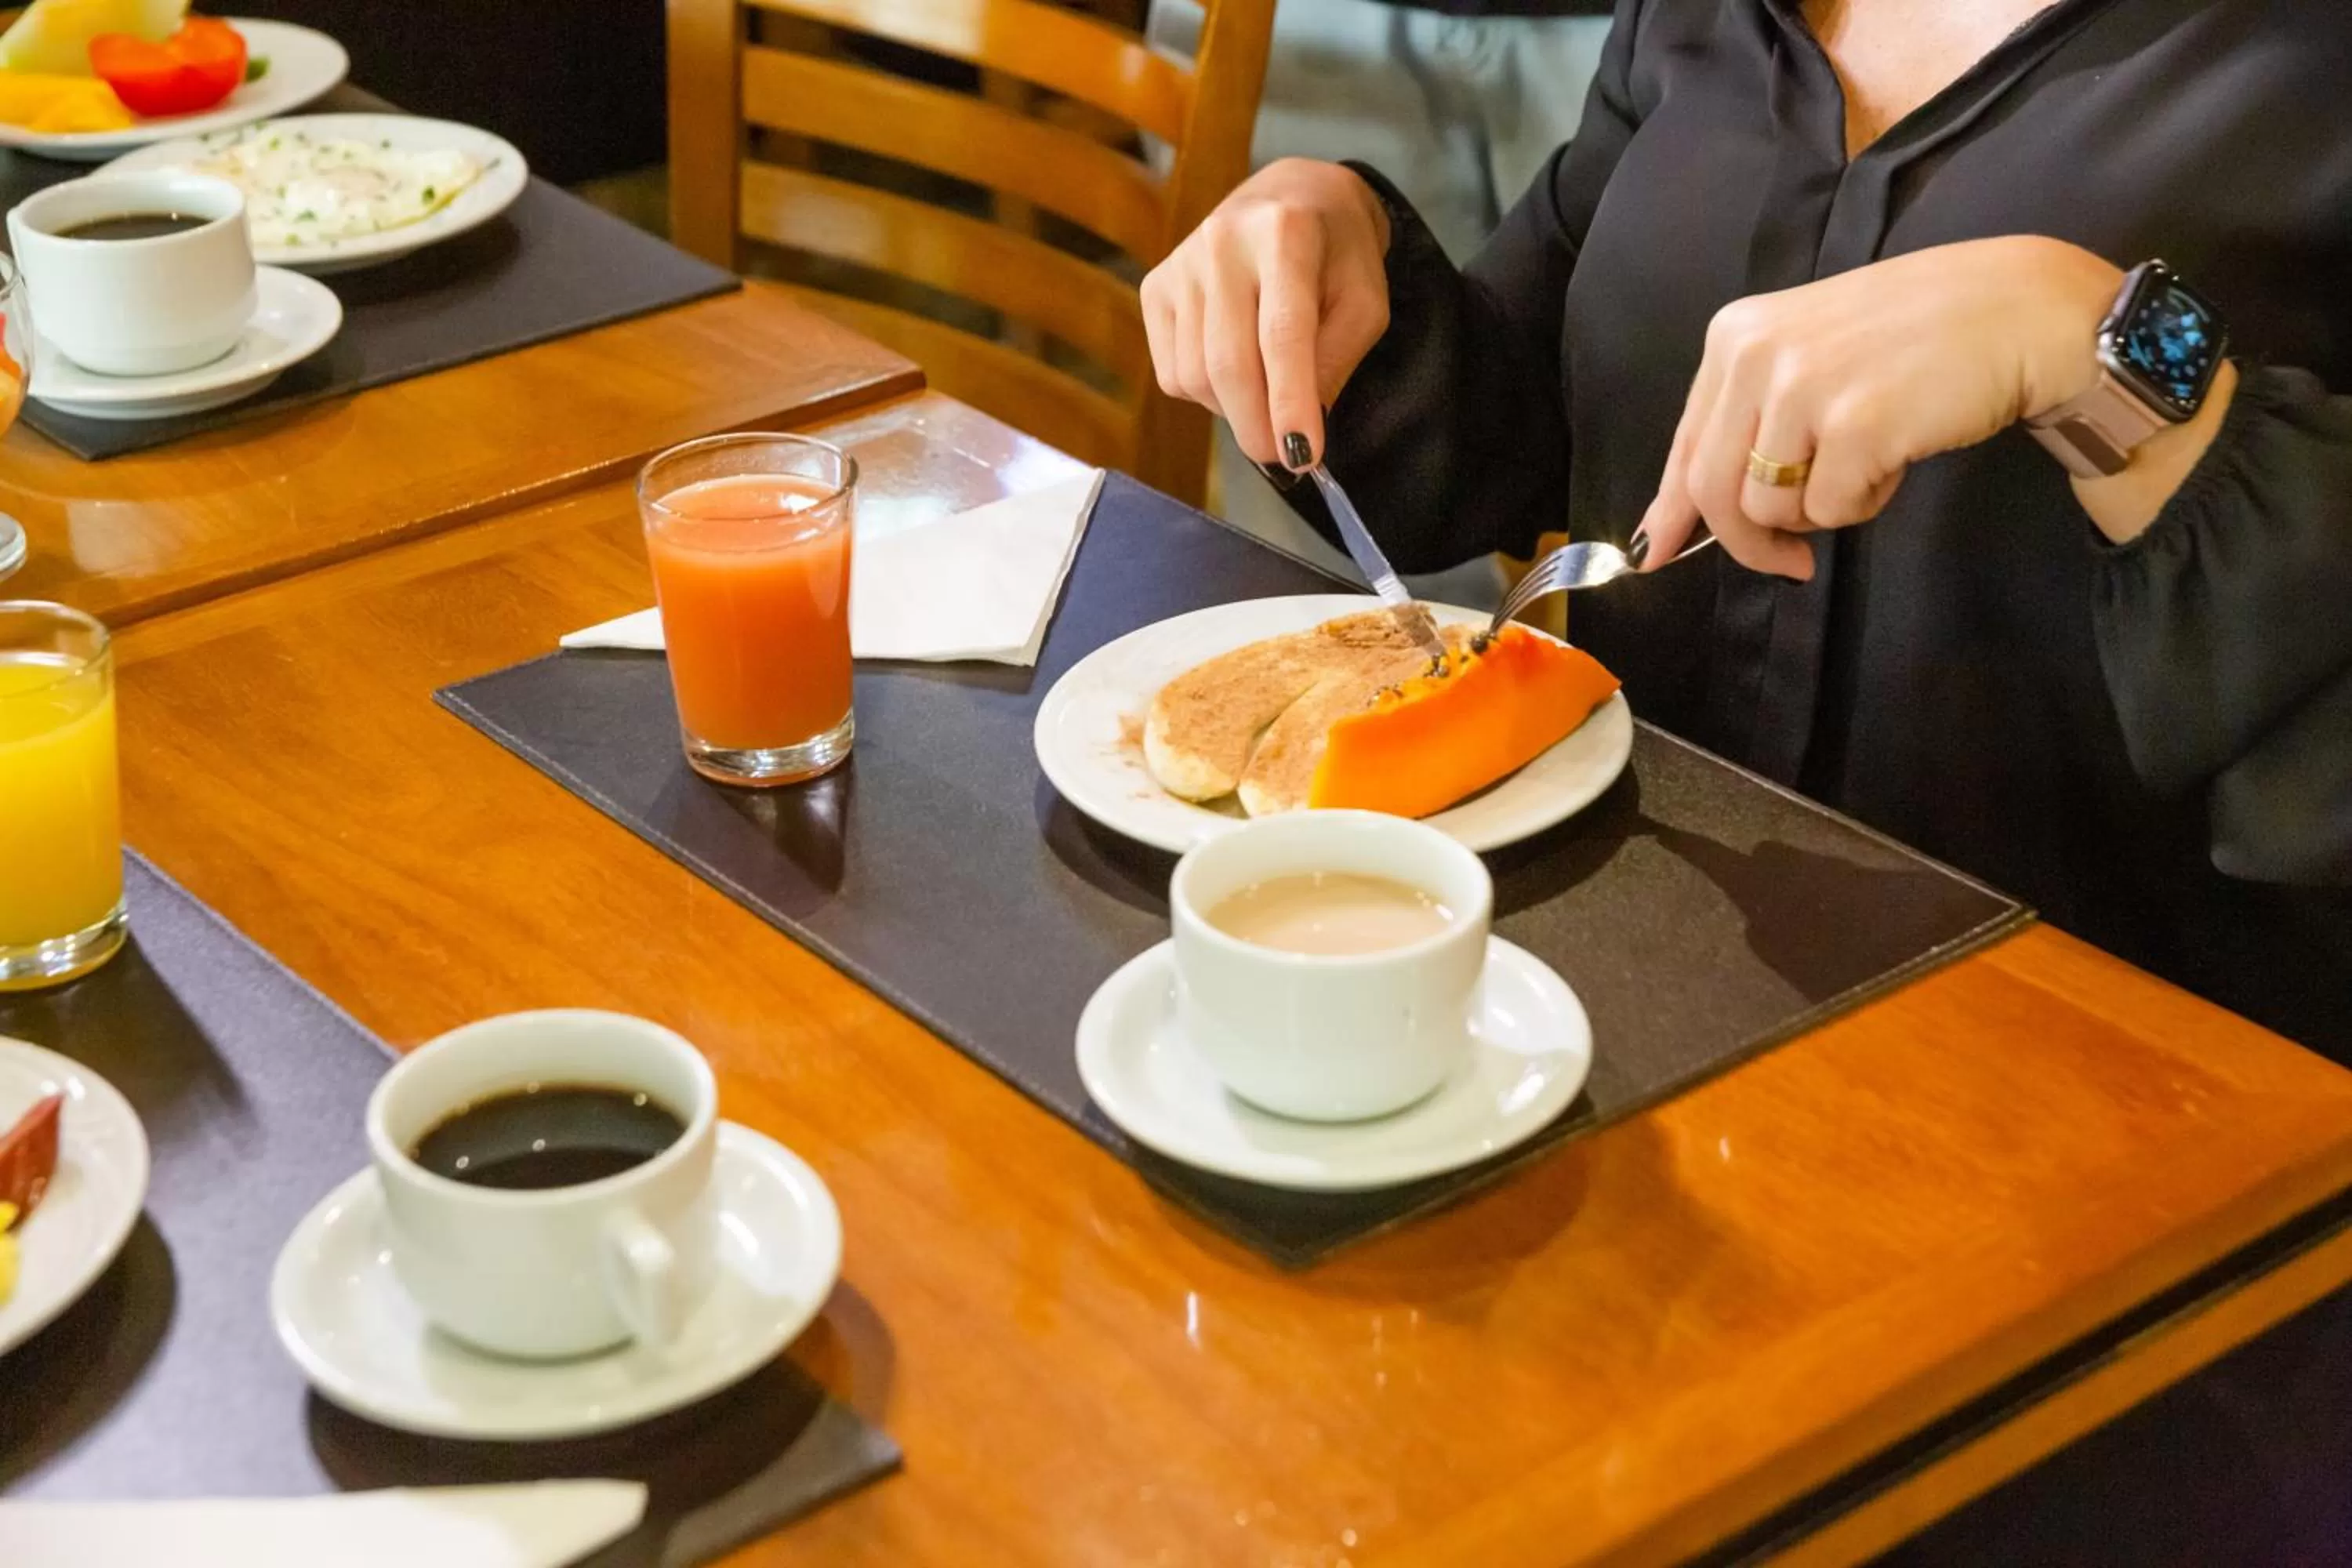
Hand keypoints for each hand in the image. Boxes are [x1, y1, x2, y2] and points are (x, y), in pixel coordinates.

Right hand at [1140, 158, 1392, 469]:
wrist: (1290, 196)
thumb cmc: (1337, 253)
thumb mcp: (1365, 300)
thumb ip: (1338, 359)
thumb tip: (1299, 427)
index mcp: (1285, 234)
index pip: (1283, 333)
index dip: (1290, 401)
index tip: (1302, 456)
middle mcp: (1222, 241)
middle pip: (1228, 362)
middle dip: (1256, 425)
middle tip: (1283, 458)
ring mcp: (1181, 263)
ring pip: (1195, 375)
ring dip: (1234, 409)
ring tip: (1266, 393)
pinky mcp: (1155, 286)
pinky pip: (1172, 372)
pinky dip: (1204, 393)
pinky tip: (1234, 368)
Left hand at [1639, 237, 2124, 578]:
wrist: (2019, 309)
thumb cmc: (1918, 339)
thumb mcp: (1810, 358)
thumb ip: (1744, 427)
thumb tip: (1667, 528)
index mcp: (1736, 337)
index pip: (1684, 447)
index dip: (1672, 513)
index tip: (1657, 553)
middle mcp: (1756, 355)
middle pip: (1715, 491)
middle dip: (1749, 541)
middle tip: (1790, 562)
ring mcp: (1803, 387)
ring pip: (1770, 508)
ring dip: (1821, 509)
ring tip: (1868, 461)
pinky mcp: (1855, 424)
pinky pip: (1831, 510)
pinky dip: (1865, 502)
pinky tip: (1897, 457)